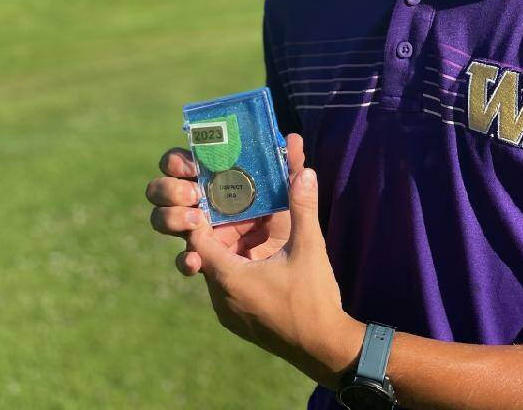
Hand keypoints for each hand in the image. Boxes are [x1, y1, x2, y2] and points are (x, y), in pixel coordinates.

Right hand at [146, 133, 305, 274]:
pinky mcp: (205, 262)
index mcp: (217, 182)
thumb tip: (294, 138)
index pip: (182, 164)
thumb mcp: (289, 198)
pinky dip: (185, 260)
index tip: (191, 165)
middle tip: (192, 194)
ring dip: (170, 217)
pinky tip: (196, 262)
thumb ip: (290, 169)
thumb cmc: (288, 228)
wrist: (292, 274)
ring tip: (194, 220)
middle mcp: (202, 204)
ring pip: (164, 220)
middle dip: (168, 188)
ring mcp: (199, 233)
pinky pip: (185, 261)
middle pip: (163, 190)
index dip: (177, 161)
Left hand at [186, 165, 364, 388]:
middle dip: (222, 228)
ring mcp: (230, 313)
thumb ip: (303, 207)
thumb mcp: (309, 248)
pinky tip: (261, 254)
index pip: (196, 242)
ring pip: (218, 270)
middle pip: (206, 254)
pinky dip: (238, 266)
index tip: (214, 196)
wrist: (326, 350)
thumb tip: (306, 172)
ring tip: (253, 226)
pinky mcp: (241, 321)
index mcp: (229, 279)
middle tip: (239, 205)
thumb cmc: (314, 300)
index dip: (202, 217)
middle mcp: (221, 299)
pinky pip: (228, 286)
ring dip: (231, 248)